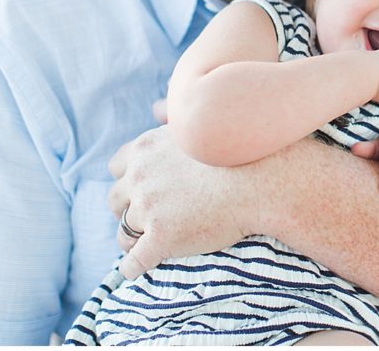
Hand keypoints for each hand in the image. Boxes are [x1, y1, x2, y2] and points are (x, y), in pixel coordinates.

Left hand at [106, 126, 257, 278]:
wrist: (264, 180)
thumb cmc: (241, 150)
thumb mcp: (199, 124)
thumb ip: (172, 116)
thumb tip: (155, 108)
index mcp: (146, 148)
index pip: (116, 167)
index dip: (129, 180)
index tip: (142, 189)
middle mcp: (140, 177)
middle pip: (115, 199)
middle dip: (128, 208)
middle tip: (146, 217)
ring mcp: (149, 209)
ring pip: (123, 232)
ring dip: (132, 238)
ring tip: (146, 244)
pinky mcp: (161, 238)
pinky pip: (133, 262)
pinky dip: (132, 268)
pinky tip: (138, 269)